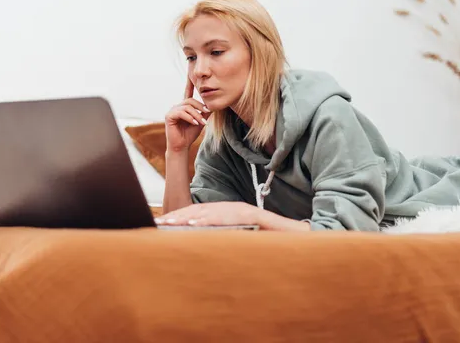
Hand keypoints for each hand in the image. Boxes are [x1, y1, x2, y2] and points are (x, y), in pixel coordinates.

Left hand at [155, 202, 311, 230]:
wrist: (300, 241)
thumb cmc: (270, 244)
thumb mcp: (239, 243)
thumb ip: (222, 242)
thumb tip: (197, 250)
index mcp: (229, 215)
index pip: (200, 214)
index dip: (181, 218)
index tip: (162, 224)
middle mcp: (234, 209)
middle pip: (202, 210)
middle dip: (179, 216)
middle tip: (160, 222)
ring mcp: (244, 210)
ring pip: (212, 212)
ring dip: (190, 217)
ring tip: (171, 223)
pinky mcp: (254, 215)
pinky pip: (229, 217)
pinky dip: (211, 220)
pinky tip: (196, 225)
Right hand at [165, 78, 210, 152]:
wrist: (181, 146)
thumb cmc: (190, 134)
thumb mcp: (200, 121)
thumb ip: (204, 113)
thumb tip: (213, 105)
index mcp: (184, 107)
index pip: (188, 94)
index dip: (189, 84)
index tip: (191, 74)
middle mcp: (177, 107)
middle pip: (190, 101)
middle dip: (200, 107)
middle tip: (207, 114)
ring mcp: (172, 111)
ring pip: (187, 107)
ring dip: (196, 115)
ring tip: (202, 122)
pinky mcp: (169, 116)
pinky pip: (181, 113)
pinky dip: (189, 117)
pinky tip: (194, 122)